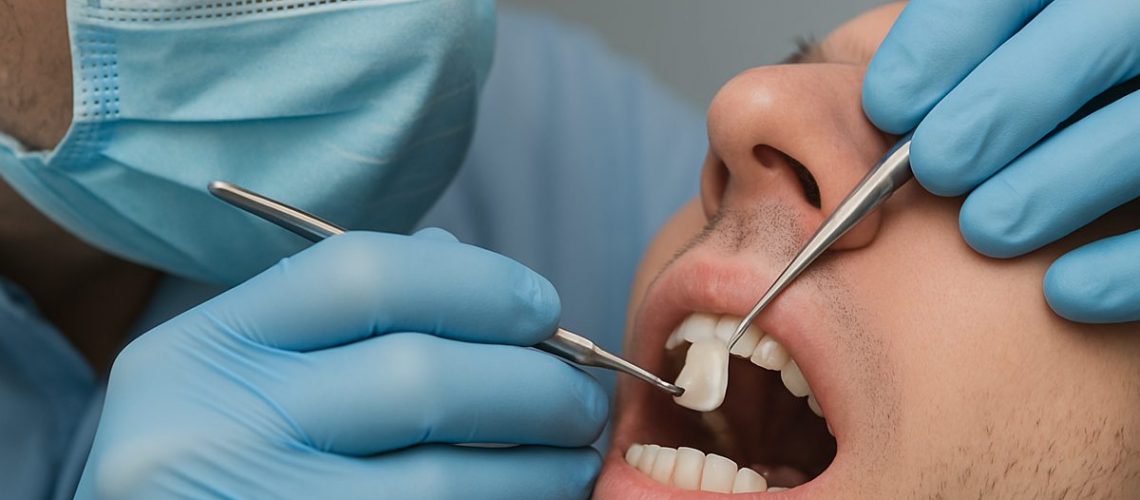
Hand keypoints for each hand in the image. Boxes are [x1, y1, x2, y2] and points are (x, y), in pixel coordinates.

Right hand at [76, 229, 607, 498]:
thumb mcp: (248, 372)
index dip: (478, 284)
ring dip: (538, 467)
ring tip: (575, 456)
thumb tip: (483, 276)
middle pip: (417, 379)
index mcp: (205, 352)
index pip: (364, 275)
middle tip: (583, 397)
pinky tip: (534, 499)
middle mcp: (214, 433)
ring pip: (440, 483)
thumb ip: (351, 312)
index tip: (542, 308)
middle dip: (532, 385)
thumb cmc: (220, 454)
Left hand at [862, 0, 1139, 322]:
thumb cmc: (1057, 104)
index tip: (889, 104)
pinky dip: (1127, 267)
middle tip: (936, 166)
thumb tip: (889, 106)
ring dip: (1056, 183)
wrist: (1124, 140)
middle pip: (1102, 36)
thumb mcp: (1017, 56)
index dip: (950, 38)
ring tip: (986, 229)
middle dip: (1003, 105)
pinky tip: (1060, 293)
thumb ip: (969, 57)